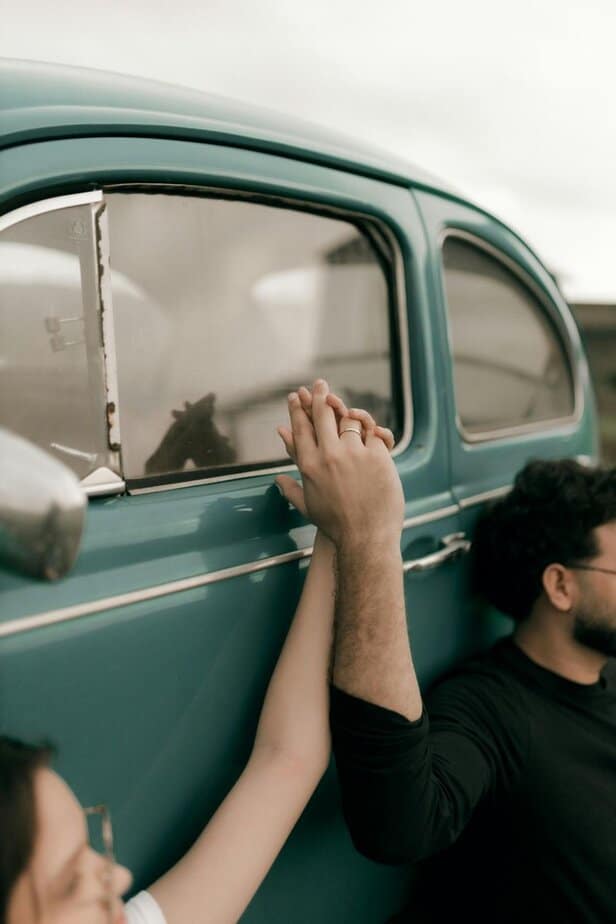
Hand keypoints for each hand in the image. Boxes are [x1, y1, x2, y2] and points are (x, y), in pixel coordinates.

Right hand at [276, 380, 403, 547]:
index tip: (295, 397)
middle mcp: (328, 455)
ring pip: (349, 419)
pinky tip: (371, 428)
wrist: (365, 538)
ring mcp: (353, 453)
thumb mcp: (308, 507)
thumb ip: (291, 489)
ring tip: (346, 406)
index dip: (297, 410)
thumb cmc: (337, 527)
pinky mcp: (377, 456)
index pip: (300, 428)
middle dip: (319, 395)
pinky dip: (373, 429)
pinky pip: (374, 431)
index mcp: (309, 466)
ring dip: (348, 411)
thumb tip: (277, 479)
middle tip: (320, 384)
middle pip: (322, 415)